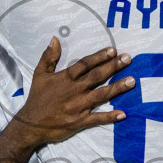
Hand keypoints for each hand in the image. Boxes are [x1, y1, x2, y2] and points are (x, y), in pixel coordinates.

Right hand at [14, 38, 134, 145]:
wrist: (30, 124)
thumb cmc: (37, 98)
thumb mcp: (39, 74)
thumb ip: (48, 57)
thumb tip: (55, 39)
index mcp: (65, 78)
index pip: (85, 64)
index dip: (99, 57)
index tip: (113, 50)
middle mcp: (74, 91)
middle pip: (97, 76)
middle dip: (113, 67)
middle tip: (128, 59)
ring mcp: (78, 107)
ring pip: (101, 95)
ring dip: (117, 88)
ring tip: (132, 81)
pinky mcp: (79, 121)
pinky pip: (97, 119)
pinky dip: (110, 117)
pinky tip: (123, 114)